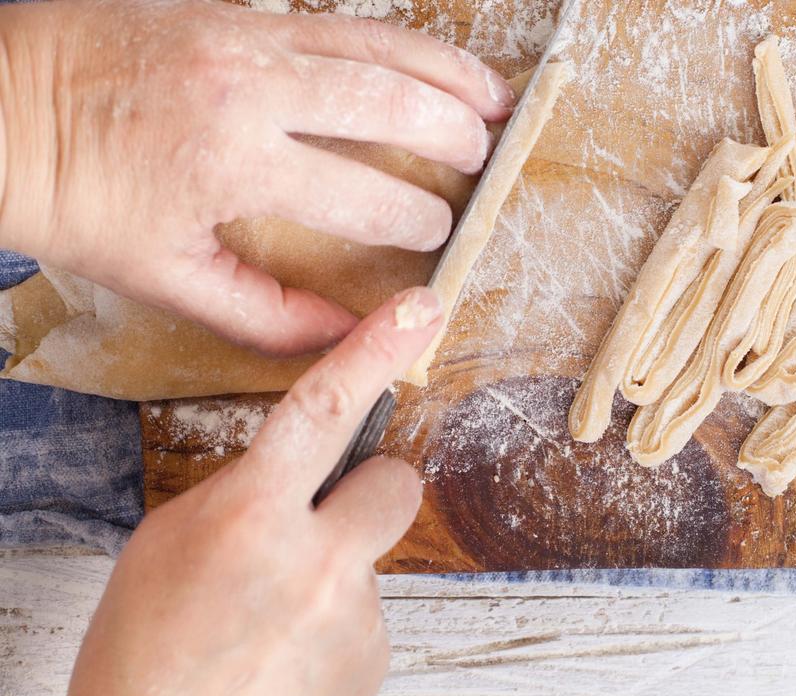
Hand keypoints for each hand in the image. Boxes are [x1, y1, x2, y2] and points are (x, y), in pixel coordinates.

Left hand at [0, 0, 511, 354]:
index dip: (417, 221)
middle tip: (486, 165)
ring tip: (497, 102)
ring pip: (380, 50)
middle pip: (393, 107)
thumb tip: (344, 338)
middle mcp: (252, 91)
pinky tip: (433, 61)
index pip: (366, 196)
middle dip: (455, 139)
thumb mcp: (165, 278)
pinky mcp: (237, 11)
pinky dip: (401, 43)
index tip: (438, 237)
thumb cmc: (74, 200)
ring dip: (450, 76)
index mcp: (234, 166)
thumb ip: (266, 314)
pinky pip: (343, 23)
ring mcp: (246, 39)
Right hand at [65, 288, 442, 695]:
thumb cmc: (143, 660)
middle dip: (366, 490)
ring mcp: (356, 613)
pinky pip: (369, 610)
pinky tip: (288, 654)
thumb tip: (294, 474)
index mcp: (251, 518)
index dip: (373, 350)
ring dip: (335, 570)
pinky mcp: (376, 656)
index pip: (324, 409)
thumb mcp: (166, 548)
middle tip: (317, 524)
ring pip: (371, 554)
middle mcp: (319, 560)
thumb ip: (241, 495)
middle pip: (394, 482)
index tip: (418, 311)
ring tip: (271, 619)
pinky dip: (335, 624)